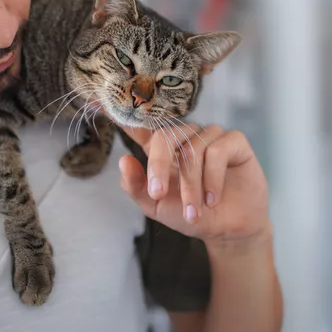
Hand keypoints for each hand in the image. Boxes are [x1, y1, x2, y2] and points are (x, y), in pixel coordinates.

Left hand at [119, 124, 270, 248]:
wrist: (227, 231)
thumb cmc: (190, 214)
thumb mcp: (156, 206)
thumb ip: (137, 186)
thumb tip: (123, 160)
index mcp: (161, 148)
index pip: (140, 125)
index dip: (124, 113)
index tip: (97, 100)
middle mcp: (185, 135)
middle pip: (164, 136)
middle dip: (159, 167)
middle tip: (159, 195)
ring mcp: (210, 135)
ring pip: (192, 149)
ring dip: (191, 186)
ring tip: (194, 212)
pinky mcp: (234, 141)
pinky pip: (218, 151)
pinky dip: (213, 178)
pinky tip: (213, 199)